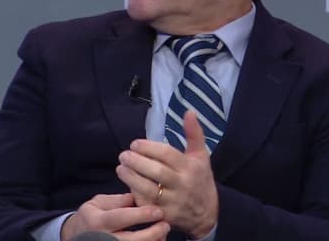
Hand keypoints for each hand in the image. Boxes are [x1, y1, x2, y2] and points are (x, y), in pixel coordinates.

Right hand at [60, 193, 169, 240]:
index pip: (120, 218)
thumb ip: (117, 200)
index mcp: (96, 221)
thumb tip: (136, 196)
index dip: (140, 215)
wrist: (75, 237)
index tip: (157, 210)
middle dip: (151, 234)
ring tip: (163, 233)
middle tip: (165, 224)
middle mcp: (101, 238)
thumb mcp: (98, 203)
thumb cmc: (90, 217)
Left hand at [116, 111, 217, 238]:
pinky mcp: (165, 216)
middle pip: (156, 172)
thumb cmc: (200, 178)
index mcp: (191, 167)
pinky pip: (146, 205)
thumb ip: (194, 133)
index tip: (134, 144)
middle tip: (124, 155)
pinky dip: (135, 194)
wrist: (207, 214)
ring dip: (131, 178)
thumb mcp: (201, 155)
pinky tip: (128, 184)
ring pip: (149, 190)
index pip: (167, 155)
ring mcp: (173, 203)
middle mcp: (182, 185)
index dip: (148, 148)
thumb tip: (189, 111)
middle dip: (137, 162)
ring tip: (120, 168)